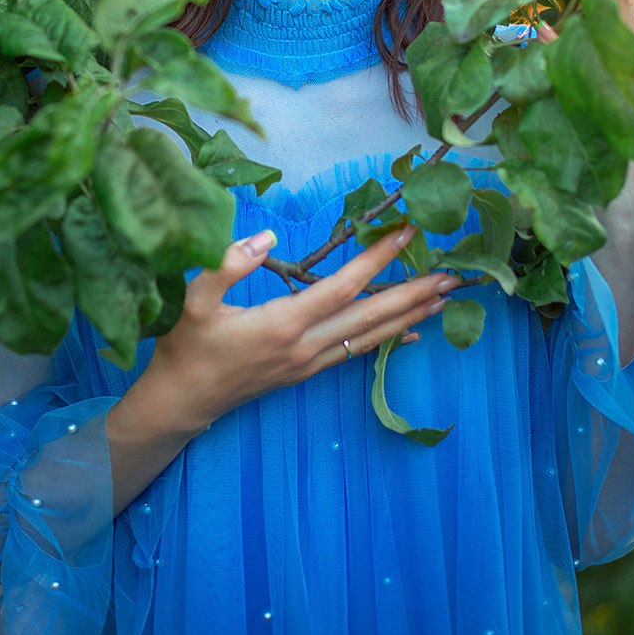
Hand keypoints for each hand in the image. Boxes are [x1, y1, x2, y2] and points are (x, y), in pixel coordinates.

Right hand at [136, 226, 454, 434]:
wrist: (181, 402)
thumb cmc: (186, 347)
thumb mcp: (194, 301)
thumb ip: (227, 264)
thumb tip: (268, 236)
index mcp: (282, 324)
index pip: (341, 286)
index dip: (376, 259)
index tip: (404, 232)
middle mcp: (305, 346)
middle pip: (370, 316)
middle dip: (412, 293)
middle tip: (452, 274)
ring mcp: (309, 363)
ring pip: (369, 337)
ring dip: (409, 316)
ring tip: (444, 298)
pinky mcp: (306, 373)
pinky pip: (356, 354)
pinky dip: (386, 340)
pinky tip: (412, 334)